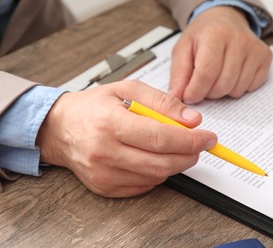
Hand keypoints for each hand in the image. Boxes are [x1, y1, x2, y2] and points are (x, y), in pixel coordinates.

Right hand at [36, 80, 216, 197]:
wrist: (61, 128)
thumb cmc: (93, 106)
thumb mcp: (128, 90)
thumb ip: (162, 102)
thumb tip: (192, 119)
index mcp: (110, 123)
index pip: (160, 137)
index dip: (190, 140)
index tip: (208, 137)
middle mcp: (104, 152)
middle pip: (162, 162)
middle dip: (189, 155)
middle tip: (199, 144)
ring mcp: (103, 174)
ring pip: (156, 176)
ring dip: (175, 163)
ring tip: (176, 147)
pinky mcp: (105, 187)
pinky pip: (144, 185)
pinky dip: (158, 173)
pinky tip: (154, 157)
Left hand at [169, 6, 271, 103]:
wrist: (224, 19)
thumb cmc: (203, 35)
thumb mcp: (183, 49)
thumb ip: (178, 74)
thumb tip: (176, 96)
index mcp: (215, 34)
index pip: (206, 73)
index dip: (195, 91)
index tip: (189, 96)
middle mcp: (239, 40)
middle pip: (222, 85)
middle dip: (208, 92)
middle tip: (203, 84)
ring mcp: (255, 49)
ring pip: (236, 90)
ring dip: (223, 91)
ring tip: (217, 76)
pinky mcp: (265, 58)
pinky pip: (250, 88)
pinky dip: (238, 87)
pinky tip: (232, 74)